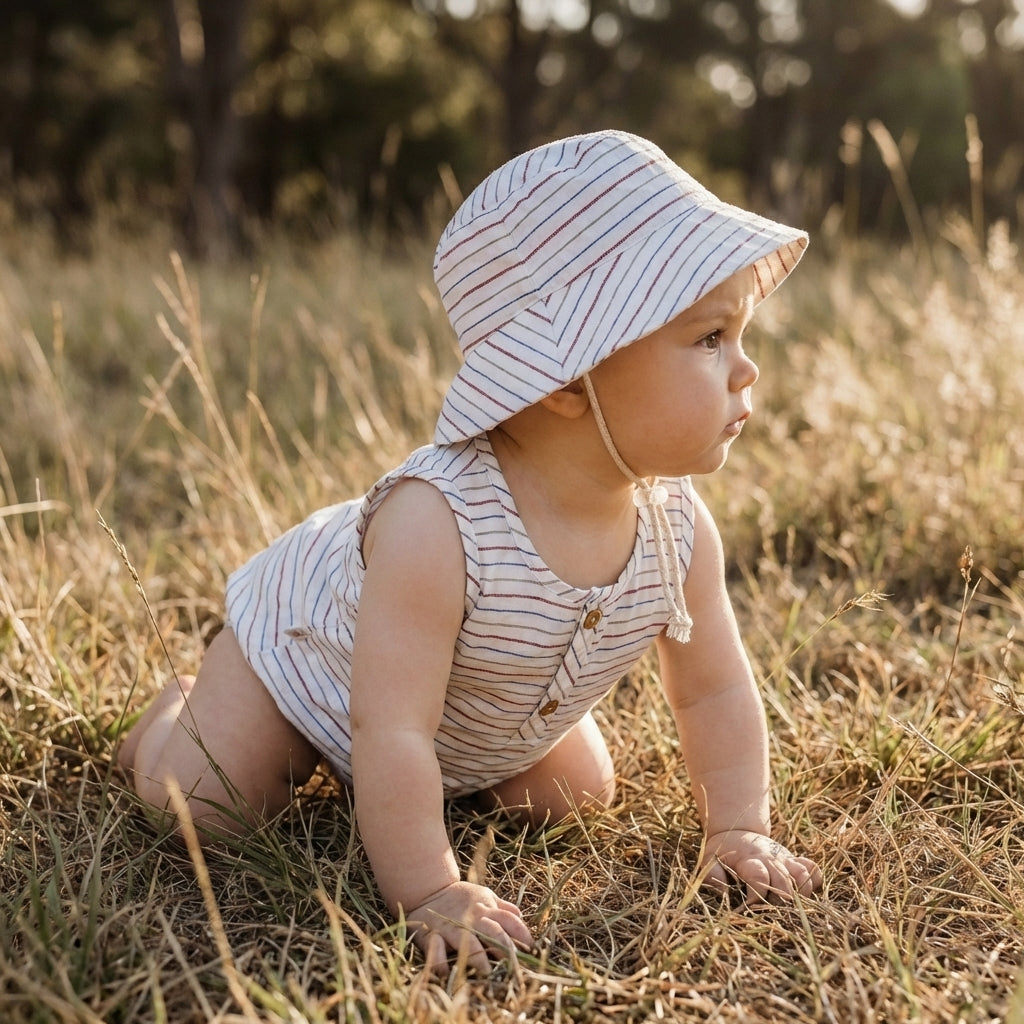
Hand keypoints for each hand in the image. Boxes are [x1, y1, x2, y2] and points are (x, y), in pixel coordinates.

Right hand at [404, 881, 534, 974]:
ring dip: (478, 956)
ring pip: (467, 942)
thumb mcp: (482, 896)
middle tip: (514, 966)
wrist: (427, 890)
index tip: (531, 946)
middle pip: (493, 931)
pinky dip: (440, 961)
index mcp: (486, 909)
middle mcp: (472, 919)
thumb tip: (520, 915)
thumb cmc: (460, 898)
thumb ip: (501, 907)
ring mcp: (452, 928)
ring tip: (486, 971)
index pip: (509, 919)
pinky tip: (447, 973)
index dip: (521, 932)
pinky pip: (435, 950)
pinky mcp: (431, 936)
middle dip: (505, 947)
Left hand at [700, 830, 820, 903]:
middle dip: (780, 902)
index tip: (749, 907)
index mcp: (748, 860)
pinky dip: (813, 881)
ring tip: (790, 907)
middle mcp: (769, 859)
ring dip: (799, 895)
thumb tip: (723, 893)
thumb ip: (713, 876)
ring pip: (802, 877)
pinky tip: (803, 891)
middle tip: (772, 912)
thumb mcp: (709, 860)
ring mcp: (783, 860)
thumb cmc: (722, 851)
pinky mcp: (793, 860)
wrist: (736, 830)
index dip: (756, 896)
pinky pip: (812, 869)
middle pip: (784, 883)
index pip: (758, 878)